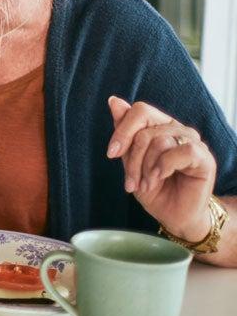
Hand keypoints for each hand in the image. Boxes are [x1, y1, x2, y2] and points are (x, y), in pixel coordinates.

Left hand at [107, 96, 215, 241]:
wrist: (173, 215)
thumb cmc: (153, 189)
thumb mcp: (130, 161)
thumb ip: (124, 132)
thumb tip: (114, 100)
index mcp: (160, 126)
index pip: (140, 111)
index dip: (122, 131)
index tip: (111, 154)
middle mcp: (177, 130)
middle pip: (145, 129)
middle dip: (132, 158)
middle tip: (131, 182)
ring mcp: (192, 142)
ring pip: (160, 141)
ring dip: (146, 167)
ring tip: (146, 184)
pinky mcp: (204, 157)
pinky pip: (181, 151)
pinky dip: (164, 166)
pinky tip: (160, 178)